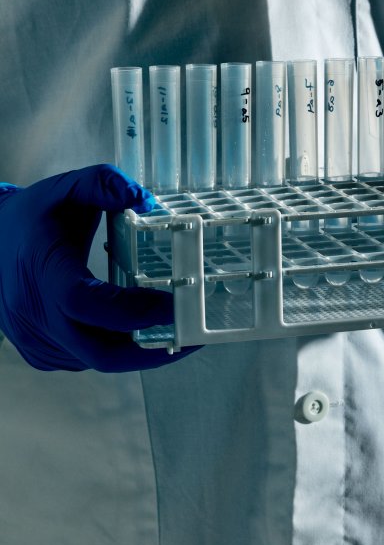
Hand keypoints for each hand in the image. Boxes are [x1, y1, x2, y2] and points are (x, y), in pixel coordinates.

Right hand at [0, 164, 198, 371]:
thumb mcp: (65, 188)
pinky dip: (114, 350)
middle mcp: (34, 313)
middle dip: (150, 351)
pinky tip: (136, 333)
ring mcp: (34, 339)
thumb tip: (144, 200)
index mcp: (43, 271)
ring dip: (135, 352)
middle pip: (99, 351)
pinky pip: (84, 360)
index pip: (86, 302)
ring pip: (95, 360)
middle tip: (191, 337)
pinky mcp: (39, 353)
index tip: (174, 305)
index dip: (133, 311)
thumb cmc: (31, 218)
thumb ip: (103, 184)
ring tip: (172, 333)